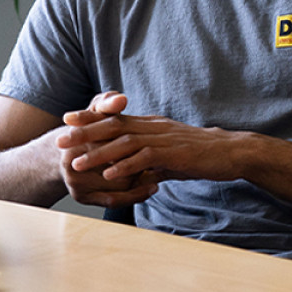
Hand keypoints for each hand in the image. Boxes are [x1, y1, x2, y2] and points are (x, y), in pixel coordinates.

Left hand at [57, 92, 243, 189]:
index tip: (68, 120)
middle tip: (59, 139)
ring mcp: (165, 139)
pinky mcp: (175, 153)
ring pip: (125, 142)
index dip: (91, 118)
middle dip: (85, 132)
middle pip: (114, 126)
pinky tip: (108, 174)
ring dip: (99, 153)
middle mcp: (155, 127)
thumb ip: (152, 160)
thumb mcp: (172, 155)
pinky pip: (145, 158)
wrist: (232, 153)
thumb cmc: (203, 155)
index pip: (117, 118)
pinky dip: (125, 166)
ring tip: (77, 163)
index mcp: (154, 125)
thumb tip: (138, 172)